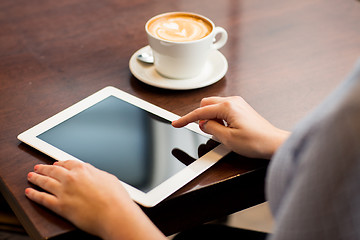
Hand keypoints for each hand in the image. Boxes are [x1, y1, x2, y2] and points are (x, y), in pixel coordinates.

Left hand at [25, 160, 165, 239]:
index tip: (55, 164)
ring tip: (31, 176)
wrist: (115, 214)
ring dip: (36, 178)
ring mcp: (64, 191)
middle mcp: (71, 178)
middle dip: (44, 168)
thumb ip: (96, 173)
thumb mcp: (108, 178)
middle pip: (52, 170)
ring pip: (45, 182)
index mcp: (83, 169)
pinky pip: (42, 199)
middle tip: (38, 168)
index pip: (66, 162)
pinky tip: (29, 192)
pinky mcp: (60, 206)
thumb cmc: (116, 198)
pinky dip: (34, 195)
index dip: (59, 163)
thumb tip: (92, 173)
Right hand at [172, 96, 289, 158]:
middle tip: (204, 131)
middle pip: (206, 104)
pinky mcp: (241, 109)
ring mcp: (238, 104)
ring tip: (220, 133)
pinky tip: (225, 129)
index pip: (200, 112)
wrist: (274, 143)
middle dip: (200, 117)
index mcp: (228, 107)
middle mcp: (233, 102)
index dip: (186, 119)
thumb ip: (211, 129)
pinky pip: (223, 110)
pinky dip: (218, 118)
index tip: (176, 123)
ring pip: (214, 107)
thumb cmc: (256, 142)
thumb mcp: (227, 139)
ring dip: (211, 118)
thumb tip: (202, 124)